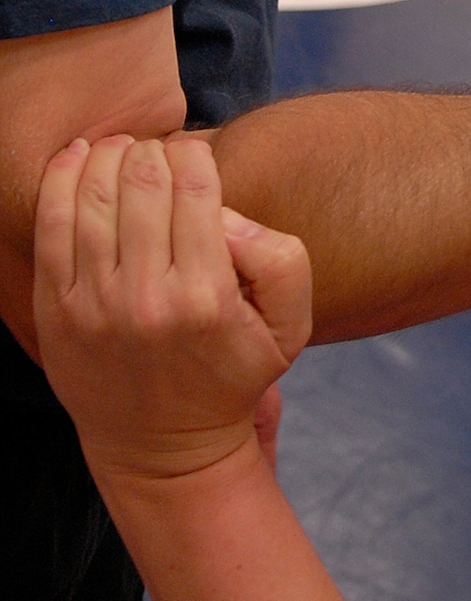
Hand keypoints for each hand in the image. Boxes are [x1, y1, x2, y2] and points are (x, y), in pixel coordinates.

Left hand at [33, 134, 310, 481]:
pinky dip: (62, 178)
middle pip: (143, 179)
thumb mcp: (290, 327)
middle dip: (153, 150)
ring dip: (109, 155)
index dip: (195, 154)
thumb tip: (226, 214)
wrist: (164, 450)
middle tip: (159, 155)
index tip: (195, 158)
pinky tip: (78, 157)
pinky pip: (51, 225)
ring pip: (94, 193)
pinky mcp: (57, 311)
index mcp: (207, 295)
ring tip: (122, 150)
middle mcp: (147, 298)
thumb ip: (282, 258)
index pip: (196, 186)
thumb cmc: (230, 376)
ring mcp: (94, 304)